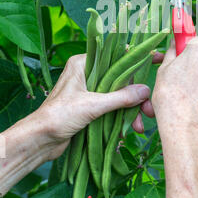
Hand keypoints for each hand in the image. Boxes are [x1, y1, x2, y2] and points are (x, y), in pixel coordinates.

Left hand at [31, 53, 159, 159]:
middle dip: (136, 96)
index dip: (136, 58)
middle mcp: (87, 75)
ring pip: (117, 95)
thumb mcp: (92, 105)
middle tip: (149, 110)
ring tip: (139, 127)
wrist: (40, 141)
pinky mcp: (89, 108)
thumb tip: (145, 91)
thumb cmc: (59, 116)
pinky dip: (121, 118)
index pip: (115, 56)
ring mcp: (88, 92)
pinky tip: (128, 130)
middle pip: (120, 79)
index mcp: (83, 64)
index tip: (156, 58)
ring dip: (130, 111)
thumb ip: (120, 97)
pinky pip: (111, 108)